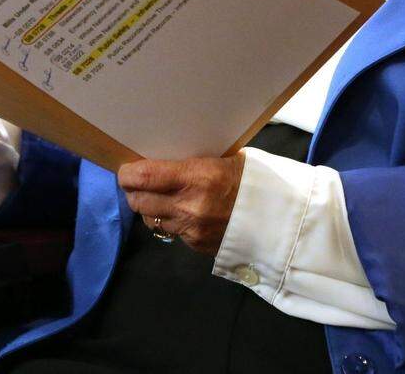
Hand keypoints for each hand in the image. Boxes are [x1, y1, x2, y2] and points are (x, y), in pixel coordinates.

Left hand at [118, 153, 245, 255]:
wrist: (279, 217)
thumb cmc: (252, 178)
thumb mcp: (224, 160)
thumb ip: (192, 163)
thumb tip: (164, 157)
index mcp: (197, 177)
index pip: (144, 176)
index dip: (127, 174)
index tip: (125, 169)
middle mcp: (189, 206)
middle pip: (139, 201)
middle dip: (133, 191)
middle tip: (136, 182)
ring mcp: (191, 230)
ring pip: (150, 220)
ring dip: (149, 208)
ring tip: (157, 197)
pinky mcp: (196, 246)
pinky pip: (170, 232)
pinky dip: (170, 222)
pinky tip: (181, 213)